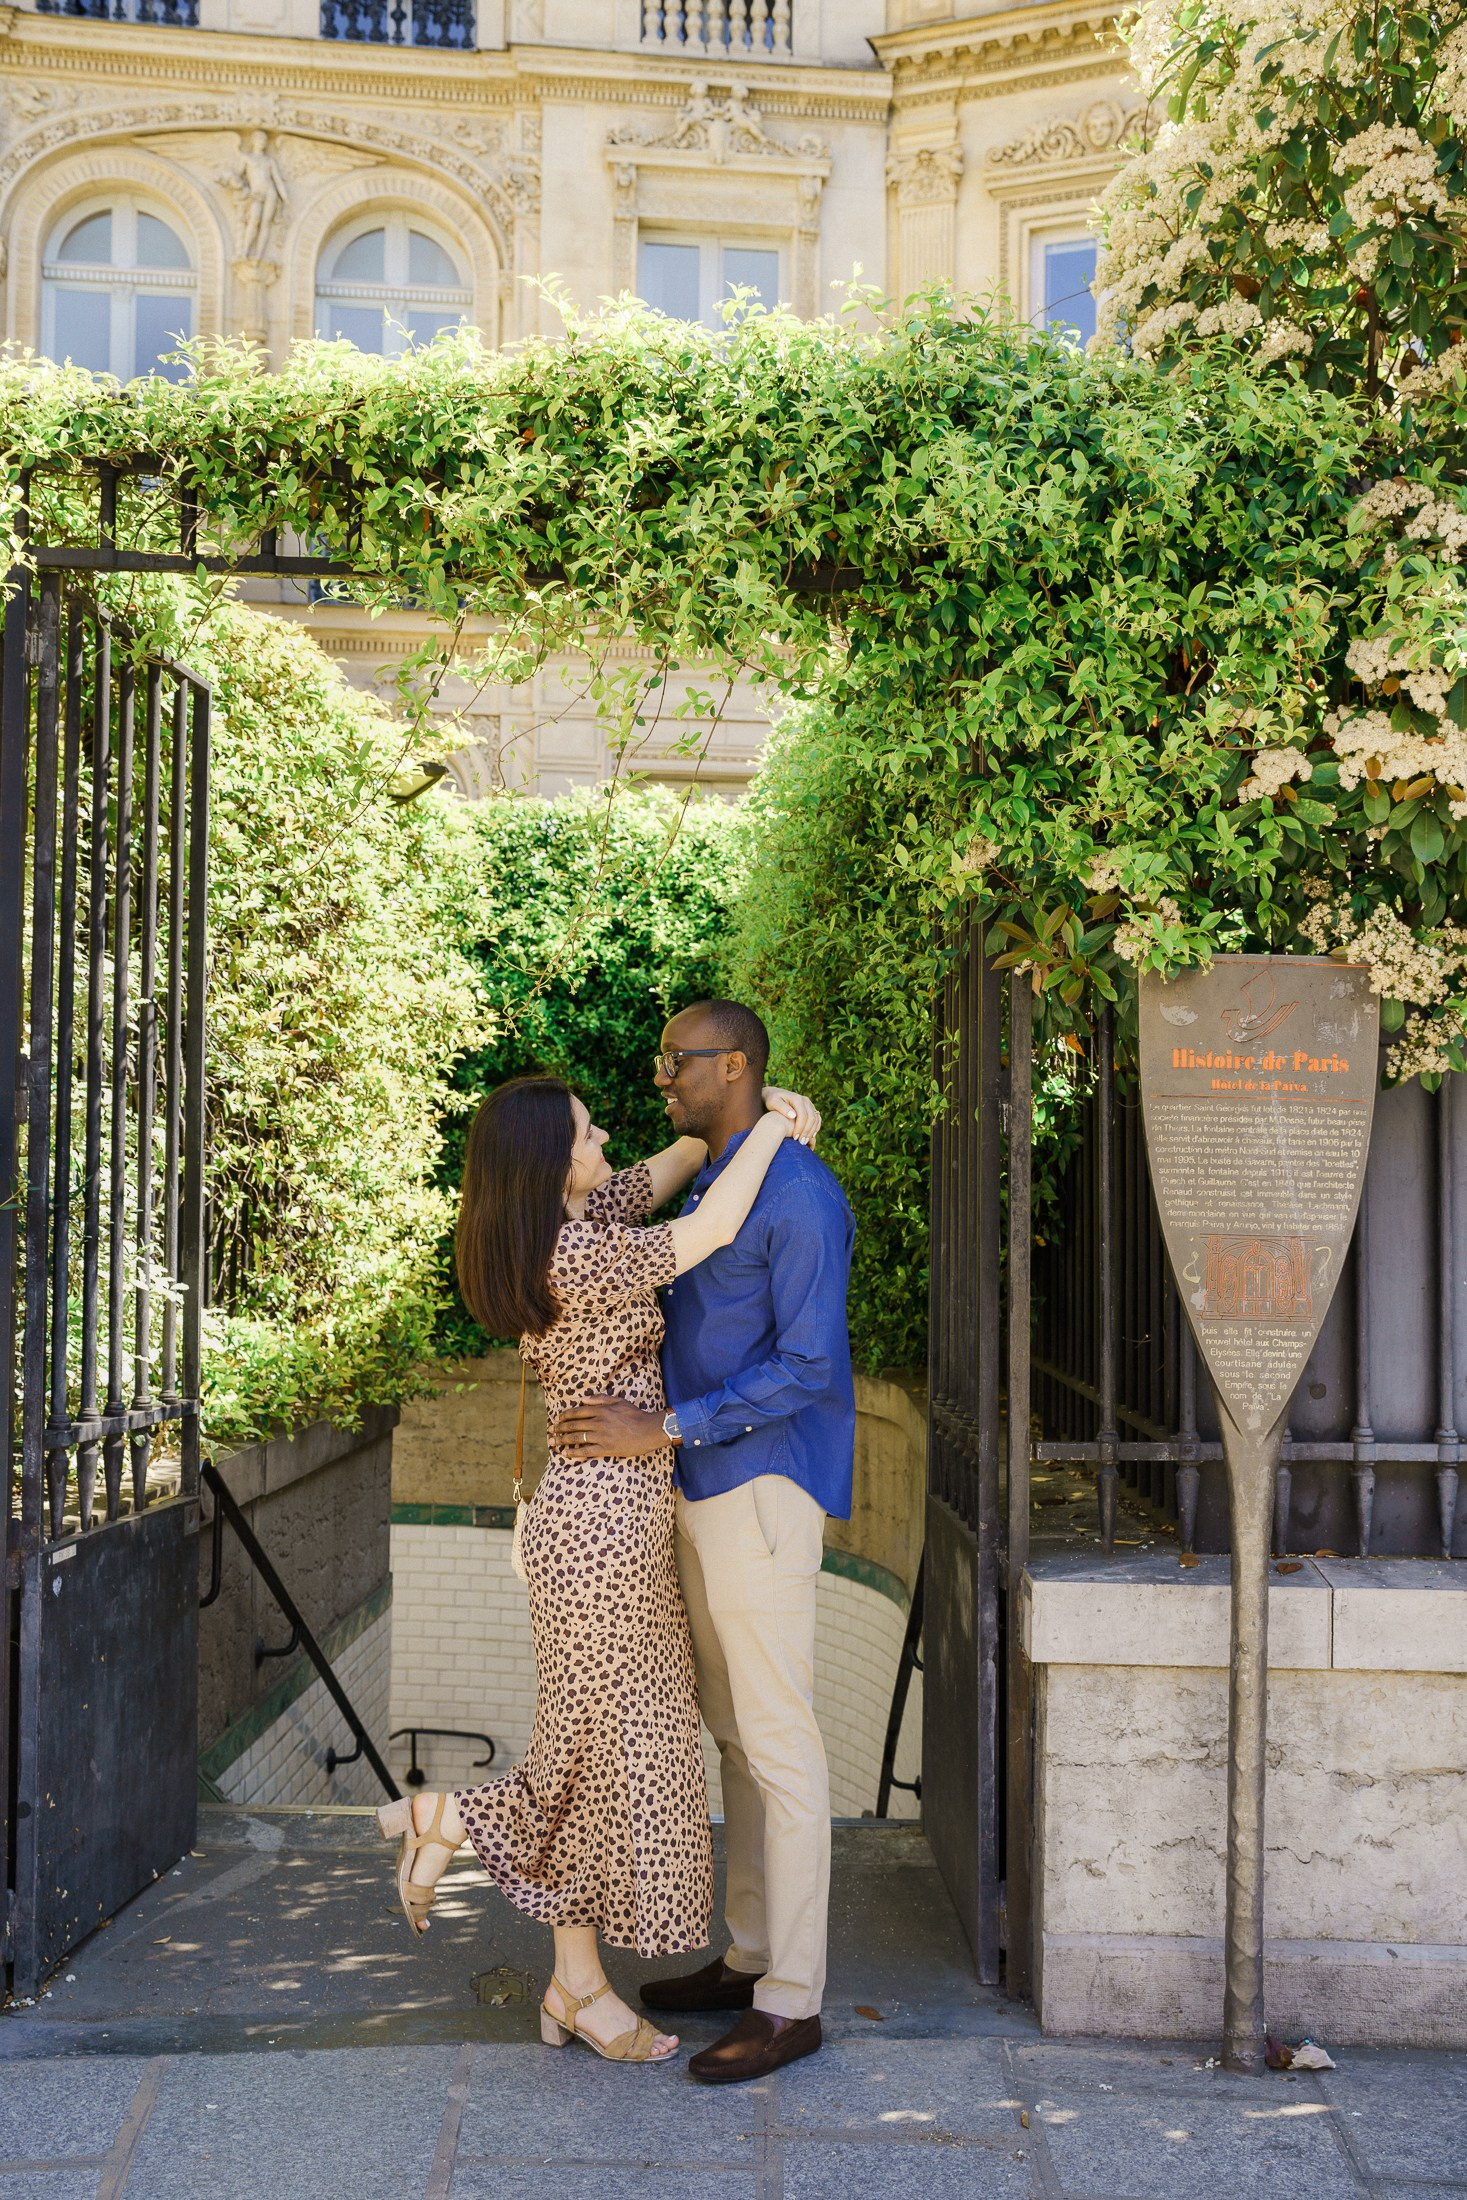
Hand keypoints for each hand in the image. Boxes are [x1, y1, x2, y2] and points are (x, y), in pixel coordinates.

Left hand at [552, 1396, 671, 1458]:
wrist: (649, 1431)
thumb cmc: (635, 1415)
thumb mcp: (619, 1401)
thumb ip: (601, 1399)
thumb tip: (583, 1399)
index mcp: (602, 1410)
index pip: (578, 1411)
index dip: (565, 1416)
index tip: (558, 1419)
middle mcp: (599, 1422)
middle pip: (574, 1425)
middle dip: (559, 1428)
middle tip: (550, 1431)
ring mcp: (602, 1436)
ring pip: (577, 1438)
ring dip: (562, 1440)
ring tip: (553, 1442)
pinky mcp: (606, 1449)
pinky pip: (586, 1451)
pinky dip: (574, 1452)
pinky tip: (565, 1453)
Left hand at [761, 1086, 821, 1146]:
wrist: (774, 1095)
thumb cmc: (771, 1100)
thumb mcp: (773, 1102)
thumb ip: (782, 1108)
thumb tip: (793, 1116)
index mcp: (797, 1099)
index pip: (803, 1116)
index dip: (800, 1128)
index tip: (794, 1138)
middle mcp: (806, 1100)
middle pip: (812, 1118)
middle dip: (807, 1132)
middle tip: (801, 1143)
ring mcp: (809, 1104)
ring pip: (816, 1119)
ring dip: (812, 1131)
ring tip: (804, 1142)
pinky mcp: (810, 1109)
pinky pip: (817, 1119)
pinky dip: (815, 1128)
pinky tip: (809, 1137)